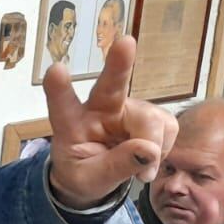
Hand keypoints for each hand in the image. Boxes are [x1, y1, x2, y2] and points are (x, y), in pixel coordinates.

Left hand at [44, 36, 177, 208]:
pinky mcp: (151, 114)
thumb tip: (149, 151)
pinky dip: (164, 148)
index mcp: (71, 123)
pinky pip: (168, 127)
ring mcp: (127, 108)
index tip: (55, 70)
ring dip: (153, 147)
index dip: (58, 88)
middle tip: (126, 43)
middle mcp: (99, 108)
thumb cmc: (83, 173)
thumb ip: (115, 167)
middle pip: (110, 85)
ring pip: (151, 119)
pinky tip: (149, 157)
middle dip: (119, 64)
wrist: (96, 176)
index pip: (62, 104)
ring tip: (142, 171)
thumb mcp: (90, 180)